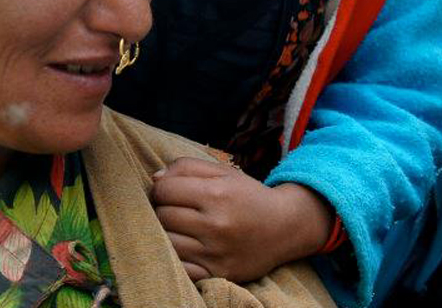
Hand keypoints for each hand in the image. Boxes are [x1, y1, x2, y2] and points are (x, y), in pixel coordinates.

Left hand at [150, 158, 332, 282]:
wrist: (286, 227)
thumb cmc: (248, 196)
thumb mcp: (222, 172)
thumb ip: (186, 167)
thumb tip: (154, 179)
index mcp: (217, 195)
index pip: (163, 191)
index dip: (161, 189)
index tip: (169, 192)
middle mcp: (217, 224)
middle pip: (162, 216)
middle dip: (163, 209)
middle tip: (175, 209)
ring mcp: (217, 252)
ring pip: (167, 242)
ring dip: (167, 233)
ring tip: (180, 227)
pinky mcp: (219, 273)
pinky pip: (181, 268)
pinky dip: (178, 257)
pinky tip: (187, 246)